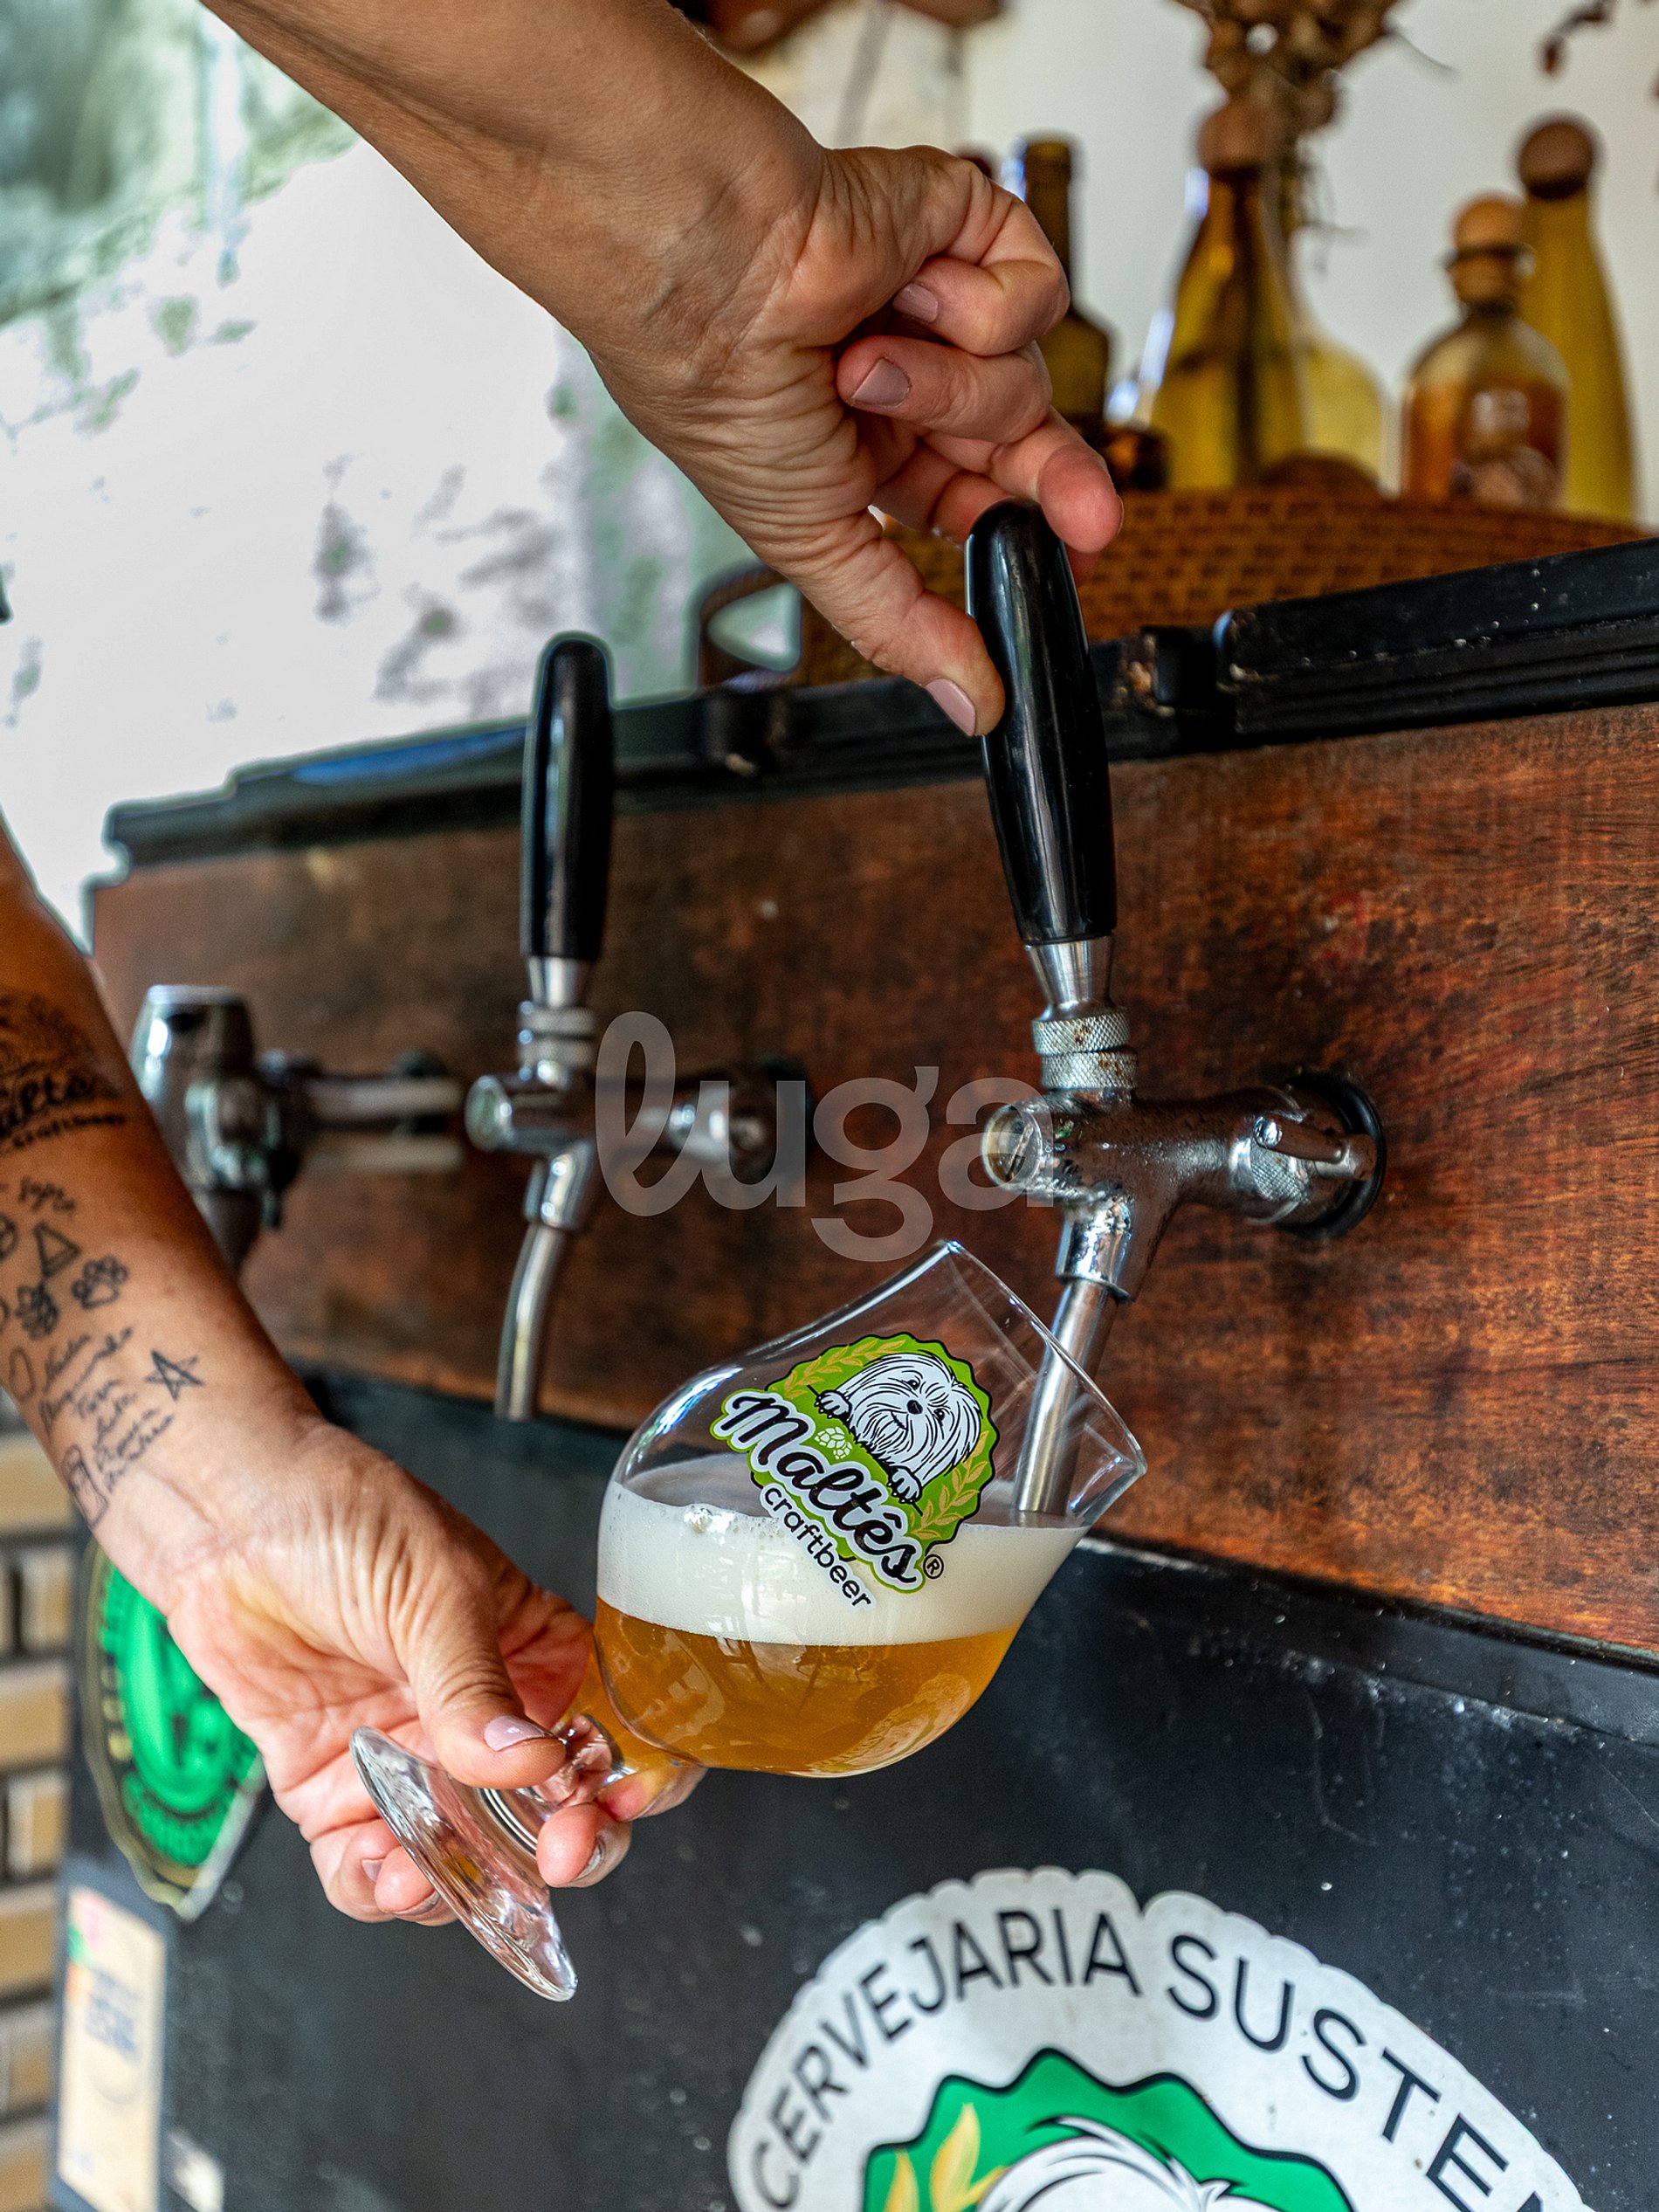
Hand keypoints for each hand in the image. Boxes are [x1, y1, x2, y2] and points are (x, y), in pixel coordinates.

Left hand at [159, 1417, 693, 1924]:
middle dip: (548, 1853)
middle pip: (544, 1818)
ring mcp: (412, 1761)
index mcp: (536, 1656)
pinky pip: (367, 1864)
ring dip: (454, 1883)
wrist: (226, 1519)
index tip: (609, 1811)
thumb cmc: (345, 1516)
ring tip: (428, 1871)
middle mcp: (483, 1719)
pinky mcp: (336, 1789)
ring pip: (460, 1858)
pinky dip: (374, 1885)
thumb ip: (476, 1686)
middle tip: (544, 1862)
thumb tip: (530, 1765)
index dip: (623, 1785)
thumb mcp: (434, 1588)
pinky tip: (375, 1868)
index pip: (606, 1735)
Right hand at [591, 142, 1121, 734]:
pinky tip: (908, 290)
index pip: (975, 499)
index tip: (1065, 565)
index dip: (1022, 530)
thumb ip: (900, 627)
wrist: (709, 273)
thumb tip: (970, 705)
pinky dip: (978, 304)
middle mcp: (910, 375)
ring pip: (1025, 376)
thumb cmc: (723, 392)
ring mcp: (940, 299)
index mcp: (867, 449)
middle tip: (1090, 525)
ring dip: (951, 384)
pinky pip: (1037, 289)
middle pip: (1030, 441)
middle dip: (1060, 484)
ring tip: (866, 363)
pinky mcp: (969, 226)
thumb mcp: (816, 544)